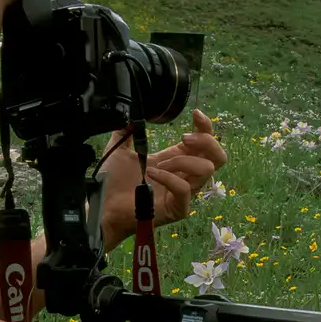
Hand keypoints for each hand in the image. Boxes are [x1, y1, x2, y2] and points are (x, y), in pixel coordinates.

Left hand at [98, 108, 226, 250]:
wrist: (102, 205)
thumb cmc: (114, 182)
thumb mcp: (119, 149)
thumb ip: (125, 131)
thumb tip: (127, 112)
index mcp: (177, 158)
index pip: (205, 141)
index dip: (206, 126)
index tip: (195, 114)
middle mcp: (184, 175)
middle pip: (218, 157)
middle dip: (206, 141)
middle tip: (183, 138)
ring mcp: (183, 193)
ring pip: (206, 170)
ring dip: (183, 161)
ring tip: (159, 164)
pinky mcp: (177, 208)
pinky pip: (184, 189)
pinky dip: (169, 178)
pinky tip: (151, 174)